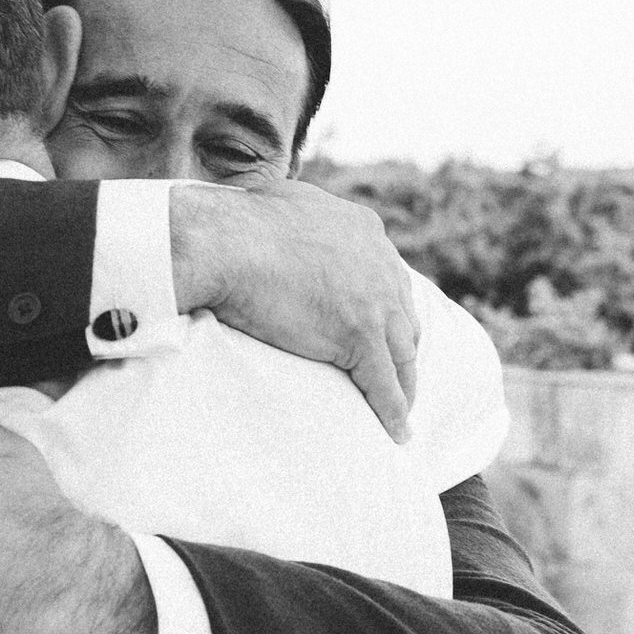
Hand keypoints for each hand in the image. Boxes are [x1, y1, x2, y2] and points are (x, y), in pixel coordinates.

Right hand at [169, 180, 419, 440]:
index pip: (387, 277)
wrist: (228, 242)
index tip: (383, 325)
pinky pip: (384, 384)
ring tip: (402, 409)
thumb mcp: (282, 201)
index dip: (387, 305)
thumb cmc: (237, 222)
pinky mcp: (359, 336)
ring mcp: (374, 301)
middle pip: (404, 316)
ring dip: (406, 385)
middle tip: (397, 371)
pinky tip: (397, 432)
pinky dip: (393, 411)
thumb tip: (274, 209)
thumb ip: (297, 213)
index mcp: (364, 230)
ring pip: (403, 354)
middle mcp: (381, 263)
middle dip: (403, 346)